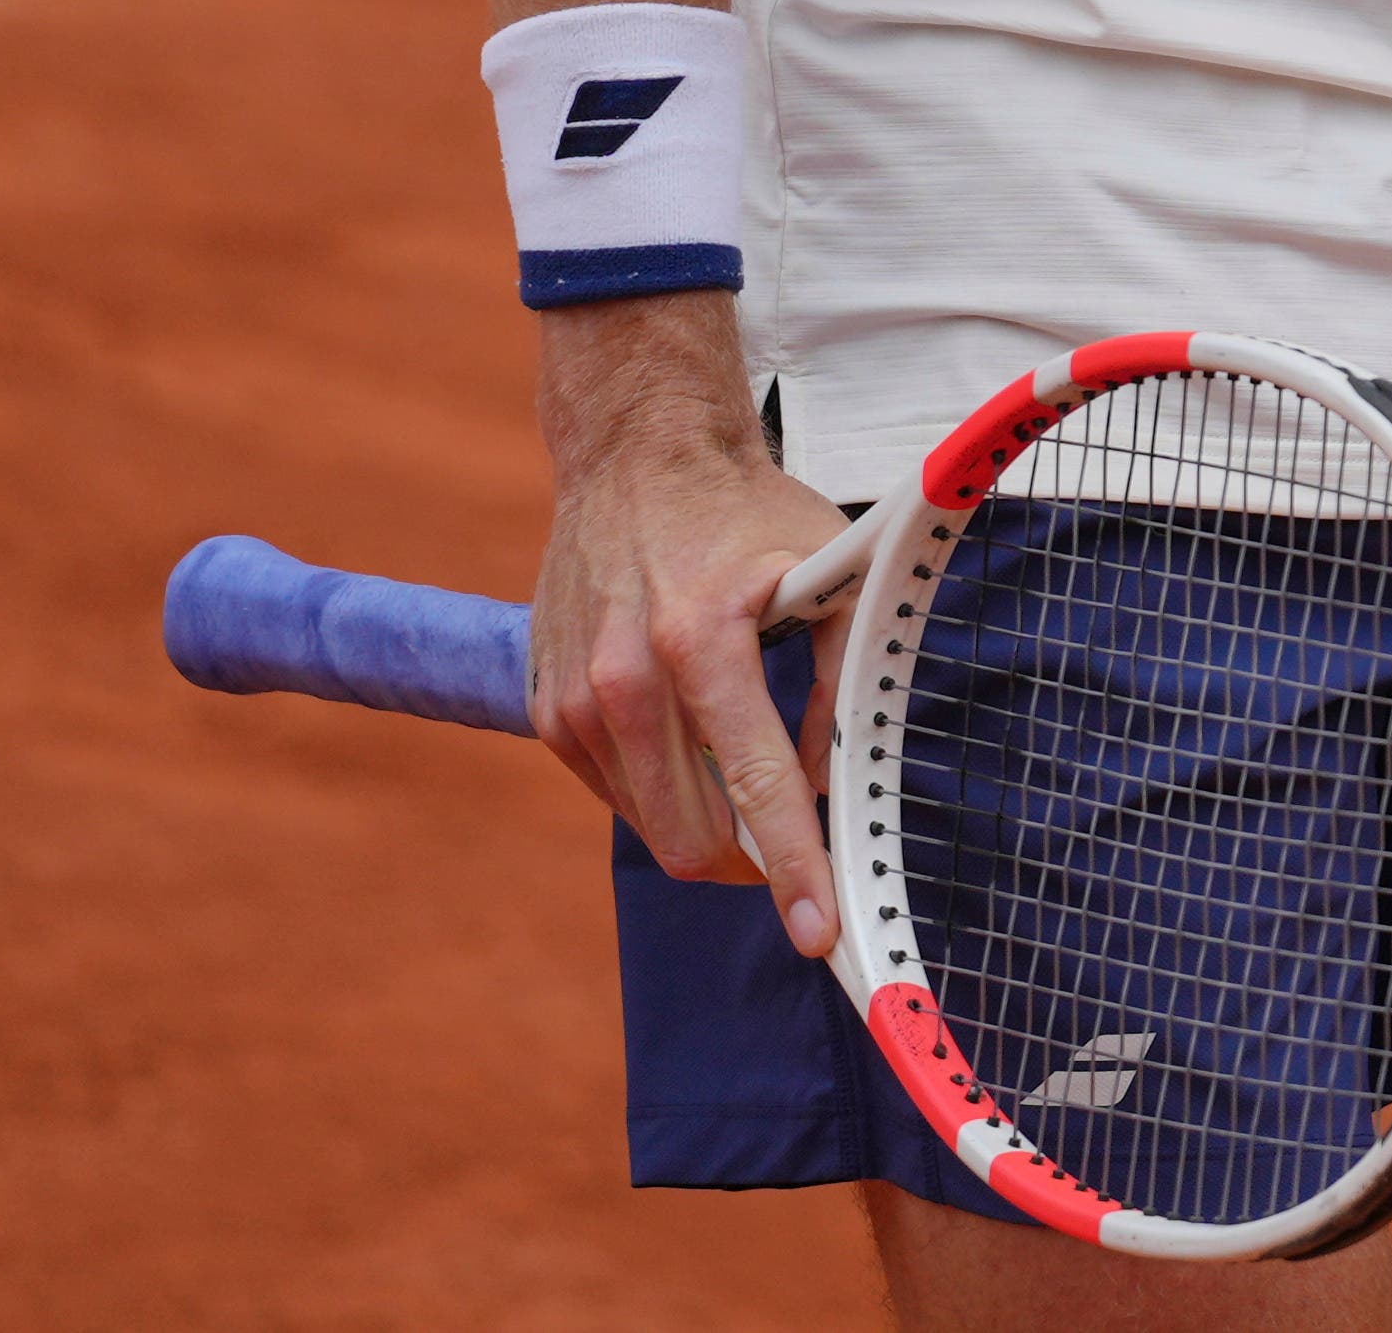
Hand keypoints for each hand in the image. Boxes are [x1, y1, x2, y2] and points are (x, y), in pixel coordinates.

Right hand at [526, 288, 855, 957]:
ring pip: (653, 825)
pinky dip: (664, 790)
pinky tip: (692, 738)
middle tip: (800, 846)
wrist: (637, 458)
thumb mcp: (830, 576)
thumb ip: (845, 683)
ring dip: (709, 826)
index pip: (757, 783)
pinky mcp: (546, 710)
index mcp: (702, 643)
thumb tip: (838, 783)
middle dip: (755, 860)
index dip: (794, 866)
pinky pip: (617, 792)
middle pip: (693, 835)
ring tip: (750, 777)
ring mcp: (574, 700)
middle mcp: (624, 679)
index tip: (820, 933)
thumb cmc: (748, 514)